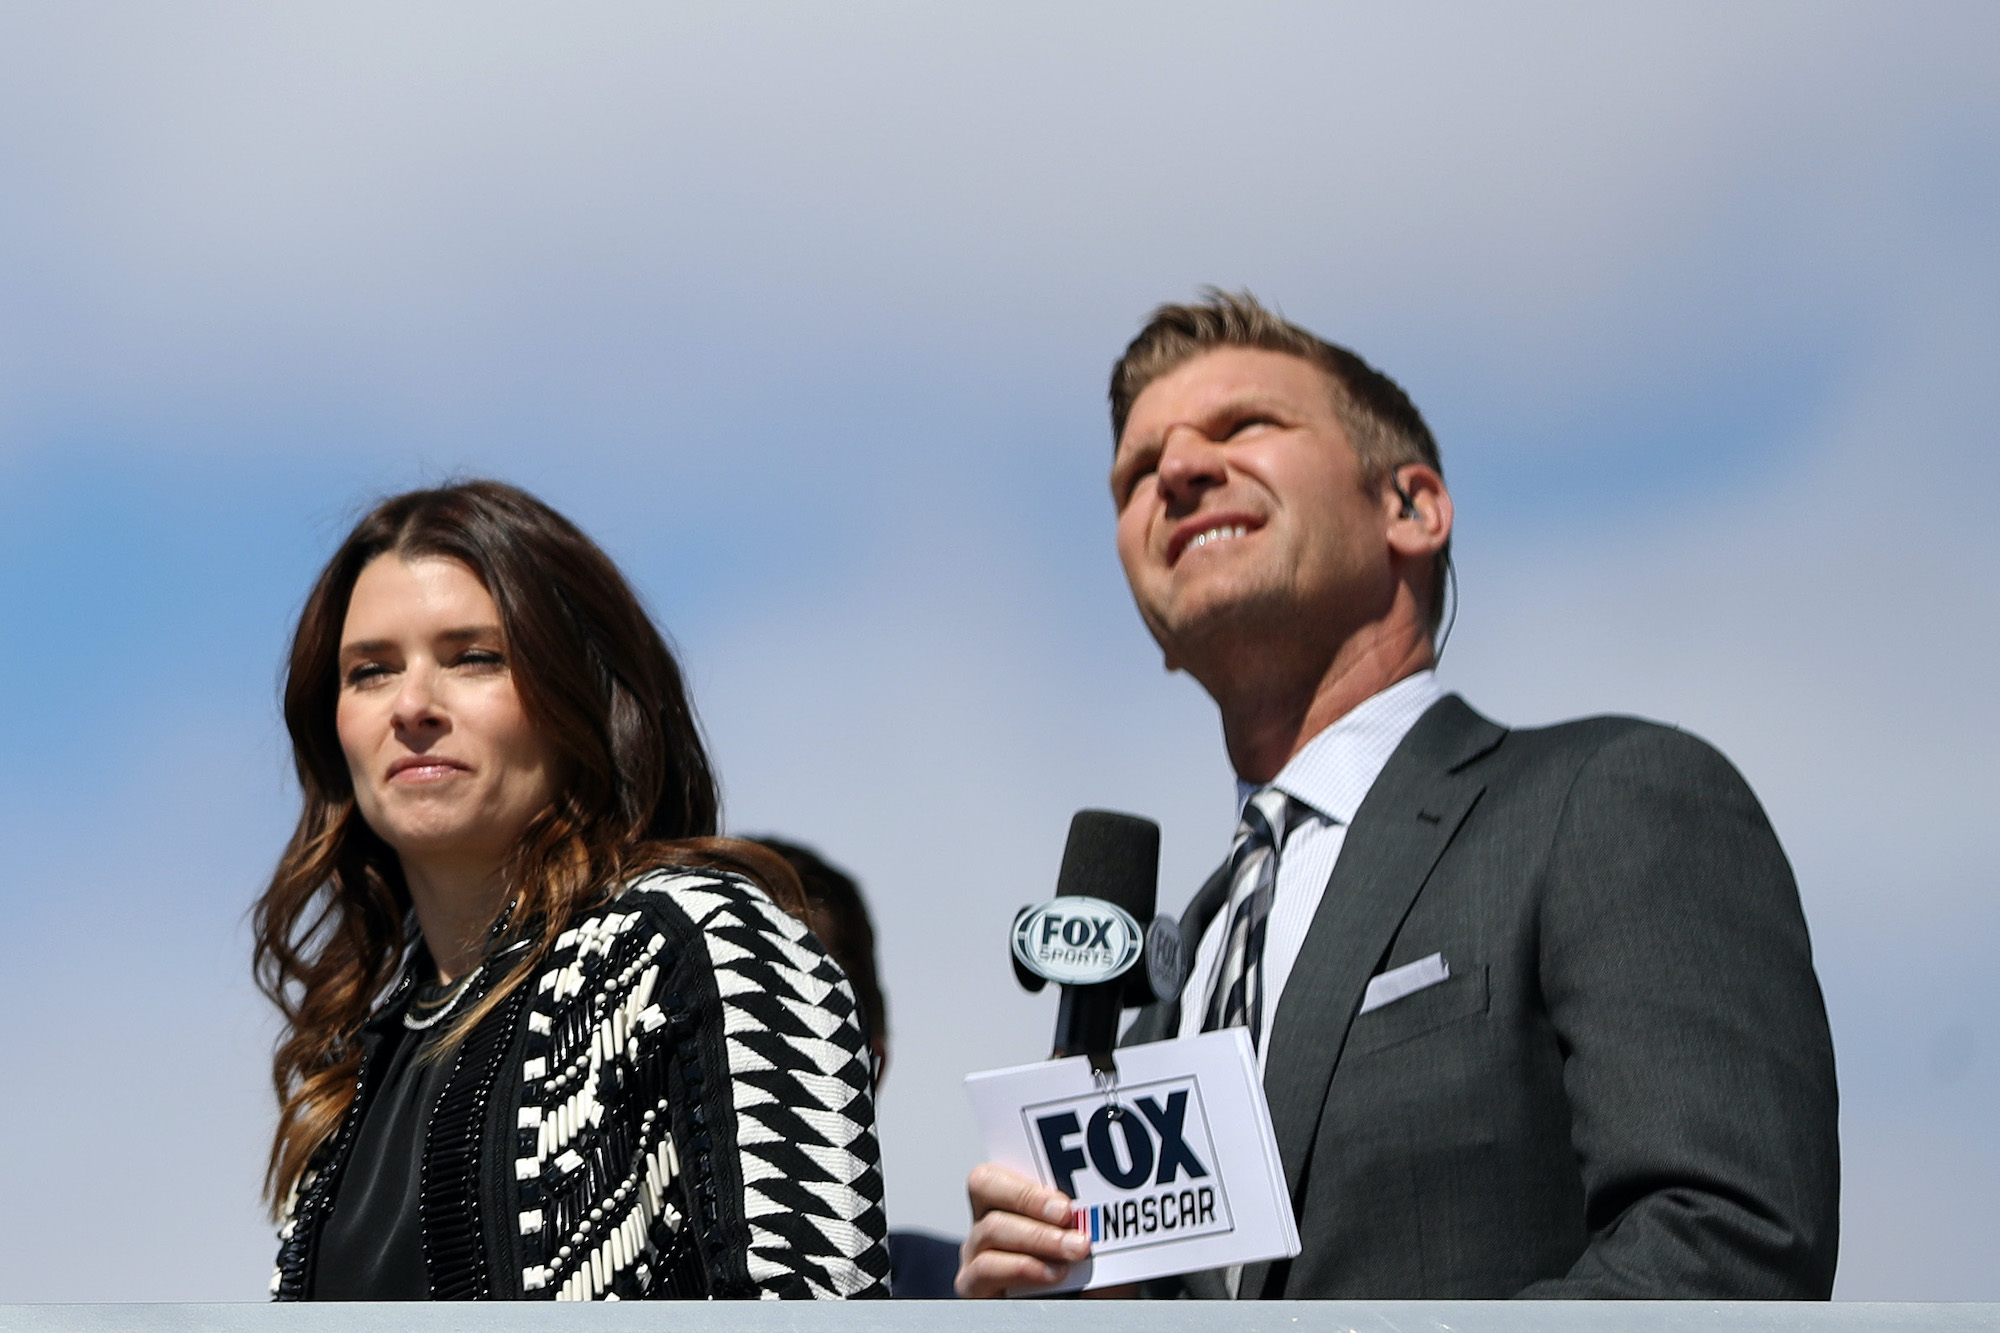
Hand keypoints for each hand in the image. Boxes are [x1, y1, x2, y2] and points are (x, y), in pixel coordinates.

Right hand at [955, 1163, 1089, 1297]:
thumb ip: (1082, 1217)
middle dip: (1030, 1200)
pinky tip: (1053, 1274)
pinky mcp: (973, 1287)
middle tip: (1068, 1217)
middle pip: (984, 1187)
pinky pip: (985, 1269)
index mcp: (1006, 1202)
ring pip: (990, 1228)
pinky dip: (1022, 1268)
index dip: (1027, 1185)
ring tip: (1074, 1249)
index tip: (1066, 1203)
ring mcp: (976, 1254)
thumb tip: (1092, 1197)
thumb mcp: (1089, 1242)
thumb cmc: (1086, 1278)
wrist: (1084, 1313)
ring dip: (1038, 1237)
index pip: (995, 1174)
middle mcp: (985, 1223)